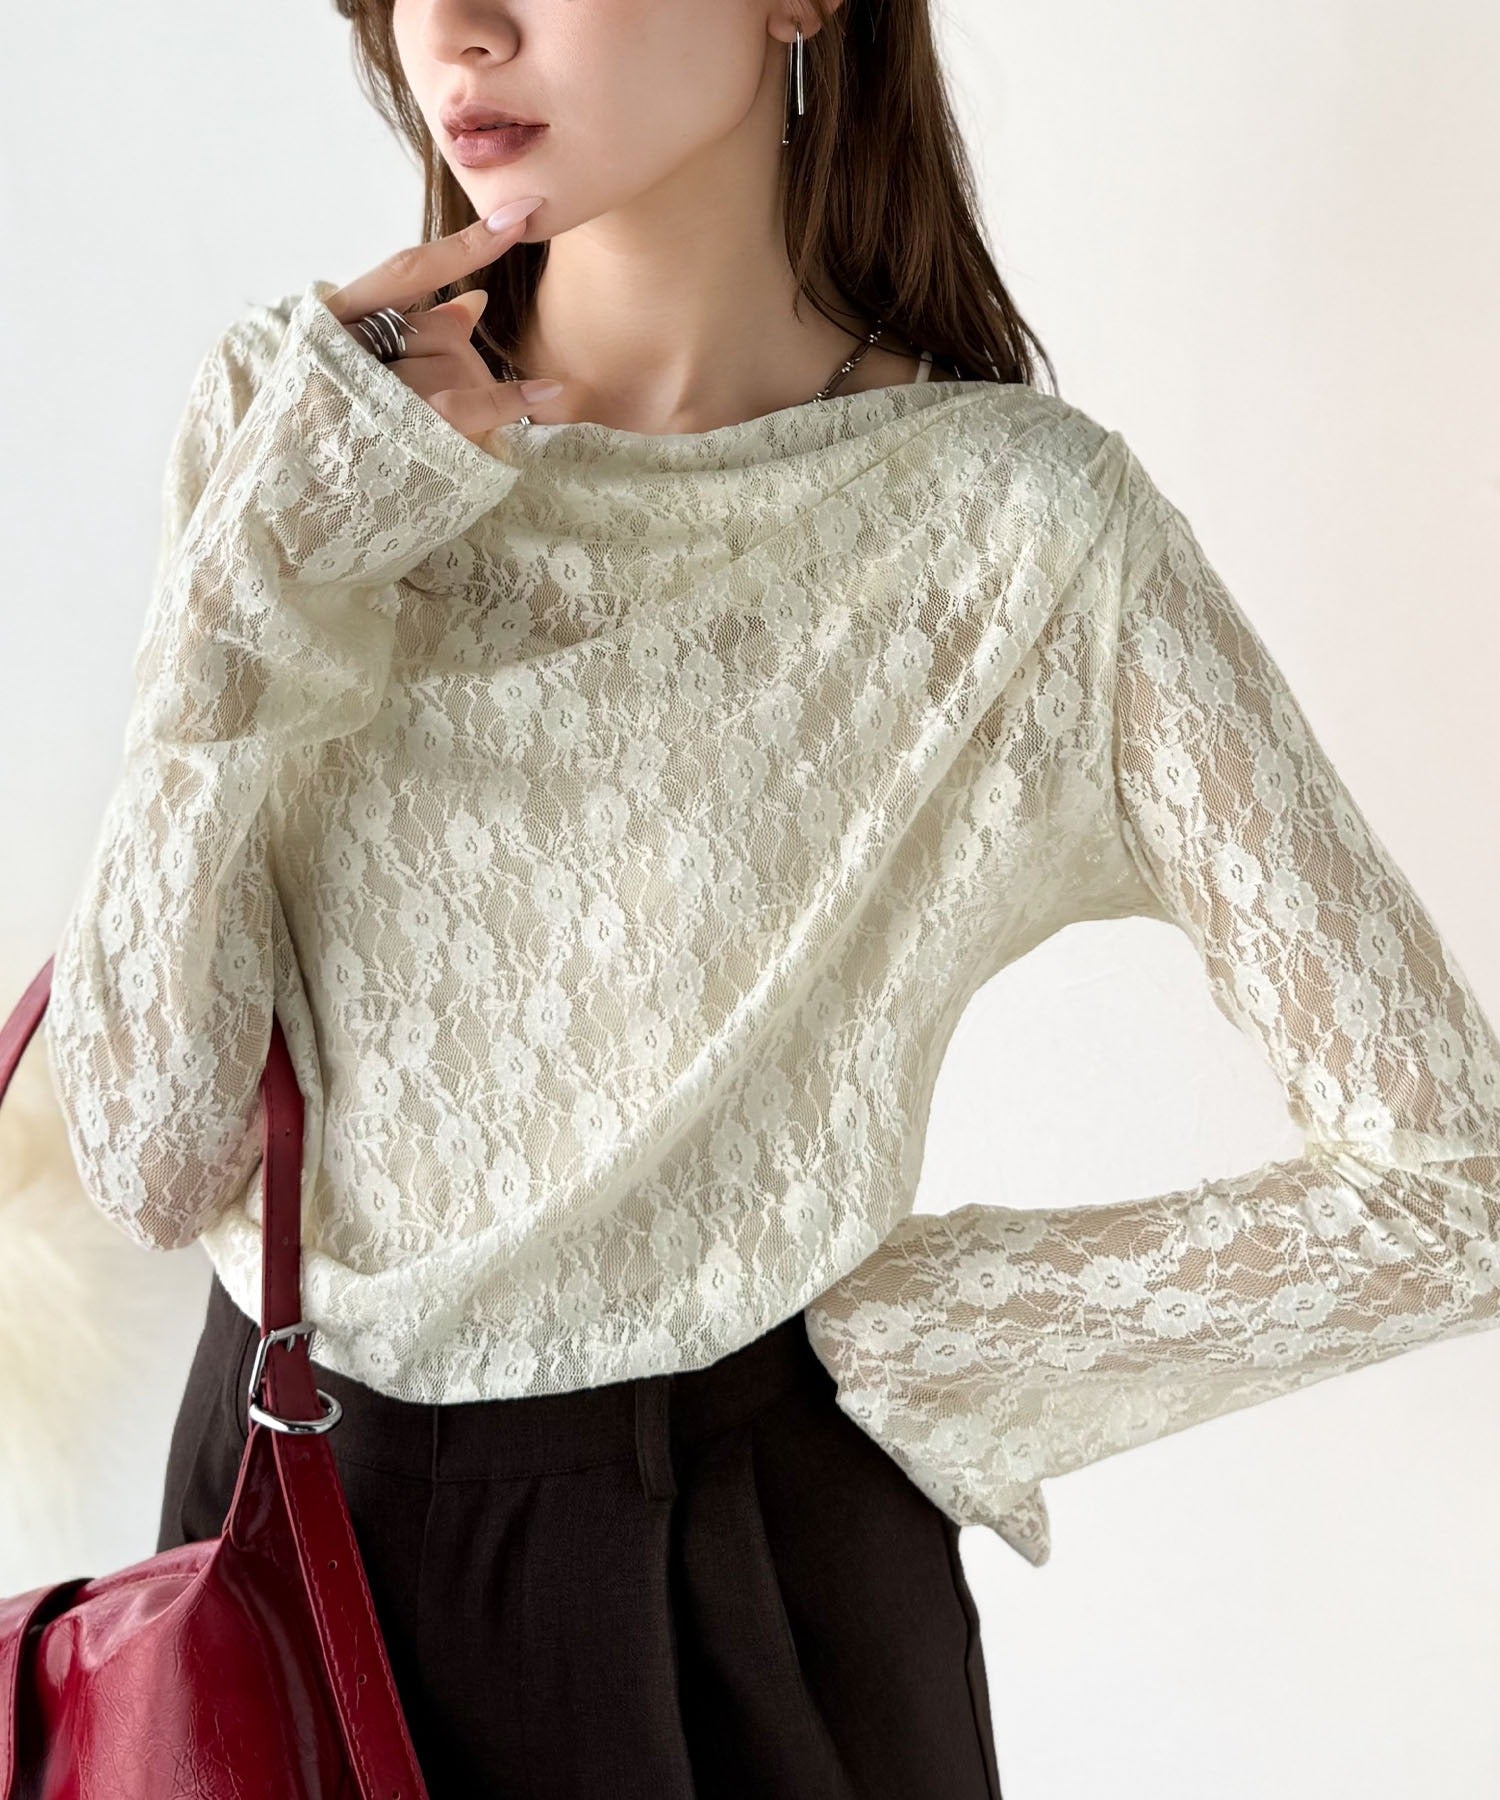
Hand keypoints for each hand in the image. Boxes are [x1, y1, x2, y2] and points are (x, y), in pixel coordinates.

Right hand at [320, 197, 561, 447]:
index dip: (463, 245)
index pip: (406, 270)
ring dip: (460, 395)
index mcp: (332, 323)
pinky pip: (464, 404)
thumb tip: (476, 303)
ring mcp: (372, 391)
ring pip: (451, 365)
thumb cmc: (336, 432)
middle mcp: (345, 350)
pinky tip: (547, 391)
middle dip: (449, 361)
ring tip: (434, 427)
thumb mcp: (365, 370)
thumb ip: (418, 333)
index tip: (519, 215)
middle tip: (424, 401)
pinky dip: (510, 399)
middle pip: (436, 329)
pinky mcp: (398, 431)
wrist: (294, 500)